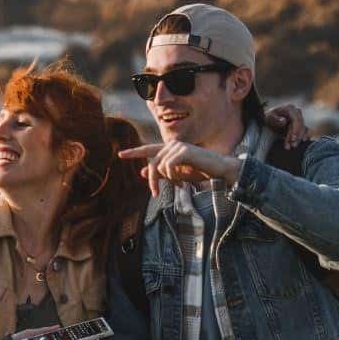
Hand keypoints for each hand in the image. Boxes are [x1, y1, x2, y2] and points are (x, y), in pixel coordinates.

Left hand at [118, 141, 240, 195]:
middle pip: (152, 163)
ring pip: (160, 166)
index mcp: (169, 149)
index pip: (148, 149)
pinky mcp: (184, 151)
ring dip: (167, 180)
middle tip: (156, 194)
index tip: (120, 154)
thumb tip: (142, 172)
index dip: (134, 152)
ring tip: (179, 185)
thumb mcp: (177, 174)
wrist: (218, 170)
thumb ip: (160, 173)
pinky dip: (173, 176)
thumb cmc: (199, 171)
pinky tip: (183, 181)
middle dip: (152, 181)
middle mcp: (171, 145)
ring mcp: (178, 146)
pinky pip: (168, 166)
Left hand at [266, 103, 311, 146]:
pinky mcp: (299, 124)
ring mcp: (299, 118)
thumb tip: (284, 121)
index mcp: (289, 108)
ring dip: (298, 139)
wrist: (268, 120)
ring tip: (291, 146)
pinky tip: (300, 143)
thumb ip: (276, 119)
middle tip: (292, 146)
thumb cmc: (268, 118)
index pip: (296, 119)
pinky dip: (301, 137)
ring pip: (302, 129)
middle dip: (297, 136)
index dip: (296, 129)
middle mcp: (296, 112)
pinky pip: (304, 131)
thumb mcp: (269, 118)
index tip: (293, 138)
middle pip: (300, 125)